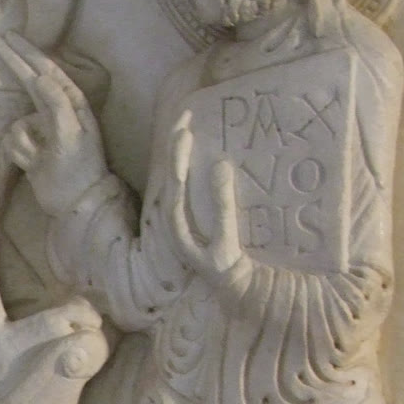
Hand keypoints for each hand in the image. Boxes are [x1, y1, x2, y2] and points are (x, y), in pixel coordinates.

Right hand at [0, 31, 109, 215]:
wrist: (75, 203)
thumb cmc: (79, 169)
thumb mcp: (71, 135)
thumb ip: (56, 105)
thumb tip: (39, 78)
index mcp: (71, 104)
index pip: (44, 71)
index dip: (25, 54)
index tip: (6, 38)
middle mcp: (56, 111)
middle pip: (31, 80)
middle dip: (15, 63)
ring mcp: (42, 129)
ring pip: (16, 121)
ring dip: (22, 141)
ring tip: (37, 158)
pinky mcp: (29, 148)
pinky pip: (11, 141)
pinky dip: (18, 153)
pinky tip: (31, 165)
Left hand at [166, 110, 245, 282]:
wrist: (233, 288)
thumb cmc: (229, 267)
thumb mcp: (226, 242)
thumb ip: (221, 206)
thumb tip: (220, 165)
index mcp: (177, 226)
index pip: (173, 184)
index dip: (177, 157)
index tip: (184, 132)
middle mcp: (174, 219)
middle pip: (170, 175)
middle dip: (176, 145)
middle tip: (185, 115)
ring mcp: (183, 216)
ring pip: (176, 177)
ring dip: (180, 151)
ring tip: (187, 124)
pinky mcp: (192, 215)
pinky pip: (186, 184)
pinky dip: (189, 164)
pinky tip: (198, 148)